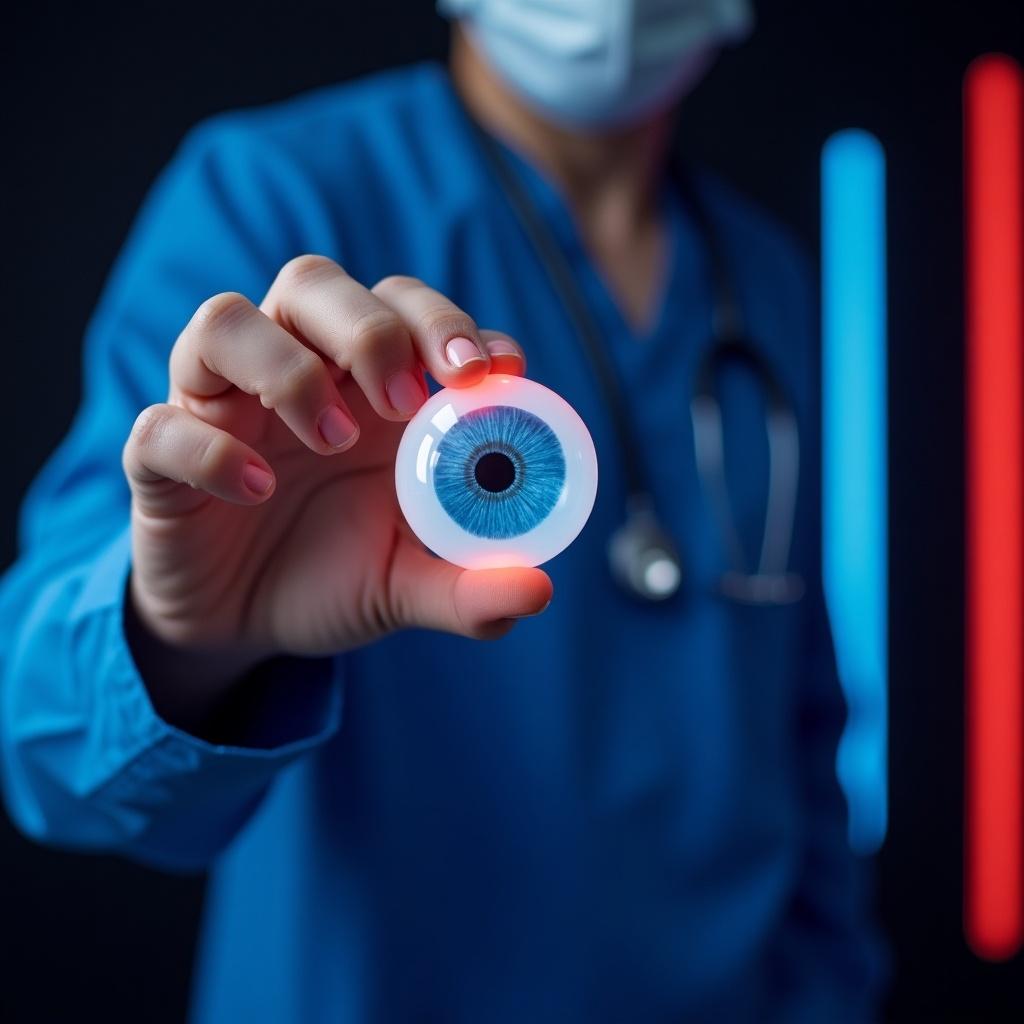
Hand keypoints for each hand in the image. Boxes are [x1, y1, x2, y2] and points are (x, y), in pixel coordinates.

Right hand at [122, 257, 551, 723]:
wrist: (247, 628)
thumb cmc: (335, 578)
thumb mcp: (410, 584)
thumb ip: (470, 586)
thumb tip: (538, 590)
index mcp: (367, 388)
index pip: (407, 311)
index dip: (451, 325)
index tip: (493, 371)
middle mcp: (296, 374)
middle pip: (316, 285)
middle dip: (372, 329)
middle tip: (410, 401)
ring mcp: (223, 407)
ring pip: (227, 319)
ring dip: (288, 368)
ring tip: (333, 438)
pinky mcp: (162, 456)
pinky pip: (163, 424)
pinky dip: (209, 448)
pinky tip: (259, 489)